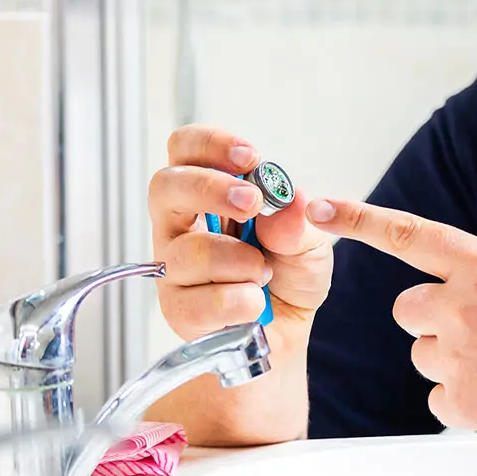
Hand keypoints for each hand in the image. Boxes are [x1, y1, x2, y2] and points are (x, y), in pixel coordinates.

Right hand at [149, 126, 333, 338]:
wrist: (287, 331)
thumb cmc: (289, 276)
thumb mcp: (310, 244)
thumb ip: (299, 224)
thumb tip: (286, 204)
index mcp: (209, 194)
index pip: (186, 149)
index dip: (211, 144)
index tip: (250, 158)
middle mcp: (182, 224)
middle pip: (166, 186)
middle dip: (210, 189)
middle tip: (251, 203)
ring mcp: (173, 267)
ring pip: (188, 251)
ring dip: (238, 261)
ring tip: (264, 273)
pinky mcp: (177, 309)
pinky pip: (198, 301)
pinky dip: (238, 301)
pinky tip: (254, 303)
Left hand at [308, 196, 476, 443]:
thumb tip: (472, 298)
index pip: (408, 235)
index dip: (359, 219)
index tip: (318, 207)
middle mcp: (464, 306)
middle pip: (410, 310)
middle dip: (439, 318)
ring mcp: (462, 357)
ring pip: (428, 357)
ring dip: (460, 361)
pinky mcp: (466, 406)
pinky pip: (440, 400)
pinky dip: (469, 400)